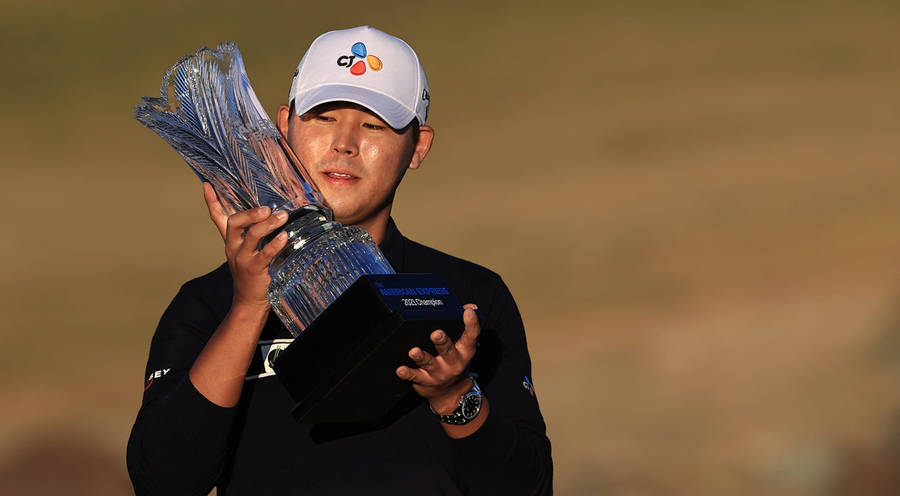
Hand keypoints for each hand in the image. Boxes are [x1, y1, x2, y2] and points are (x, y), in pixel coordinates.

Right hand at [203, 183, 288, 309]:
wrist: (249, 300)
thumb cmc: (252, 270)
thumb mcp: (247, 249)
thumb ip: (252, 232)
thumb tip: (268, 211)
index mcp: (230, 240)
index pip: (217, 218)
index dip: (211, 202)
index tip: (207, 185)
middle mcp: (233, 247)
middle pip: (234, 223)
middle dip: (249, 214)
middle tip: (266, 208)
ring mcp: (243, 258)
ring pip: (252, 236)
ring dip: (268, 224)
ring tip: (282, 217)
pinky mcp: (254, 269)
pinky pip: (265, 254)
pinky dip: (275, 244)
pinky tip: (285, 236)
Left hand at [396, 304, 479, 413]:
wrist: (450, 394)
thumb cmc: (454, 363)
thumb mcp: (462, 346)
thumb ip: (464, 325)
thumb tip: (471, 306)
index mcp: (464, 351)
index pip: (471, 336)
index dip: (472, 323)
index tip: (468, 312)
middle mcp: (453, 362)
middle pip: (448, 350)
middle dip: (442, 342)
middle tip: (436, 333)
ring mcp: (438, 373)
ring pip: (429, 364)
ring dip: (421, 357)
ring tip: (414, 352)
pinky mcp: (424, 381)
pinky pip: (414, 377)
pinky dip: (407, 373)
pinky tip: (400, 370)